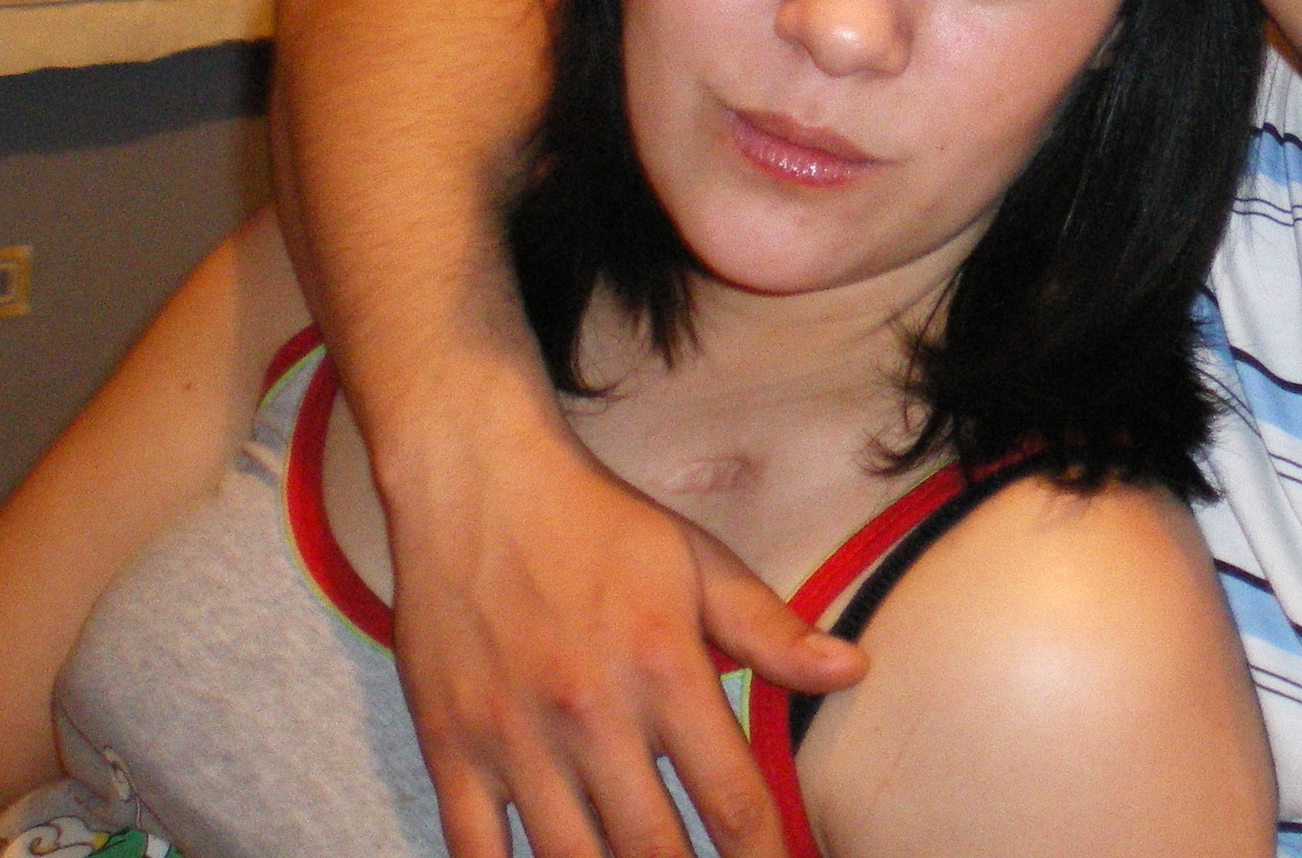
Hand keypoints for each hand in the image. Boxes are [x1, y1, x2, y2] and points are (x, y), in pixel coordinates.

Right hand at [381, 410, 866, 857]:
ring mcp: (513, 739)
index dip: (765, 855)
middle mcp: (590, 715)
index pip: (732, 798)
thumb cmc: (596, 523)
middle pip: (653, 850)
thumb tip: (853, 670)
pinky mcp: (449, 747)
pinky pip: (474, 852)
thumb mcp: (697, 563)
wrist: (474, 480)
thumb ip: (771, 630)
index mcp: (663, 669)